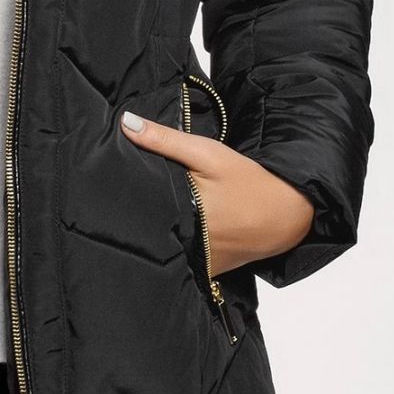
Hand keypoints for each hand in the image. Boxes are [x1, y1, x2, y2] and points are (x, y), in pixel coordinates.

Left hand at [119, 111, 313, 276]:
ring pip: (167, 249)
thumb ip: (166, 140)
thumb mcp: (207, 154)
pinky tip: (172, 238)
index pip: (138, 212)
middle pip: (150, 232)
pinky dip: (178, 251)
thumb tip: (126, 123)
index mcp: (184, 213)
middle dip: (135, 220)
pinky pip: (185, 262)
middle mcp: (190, 242)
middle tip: (116, 206)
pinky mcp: (210, 270)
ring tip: (138, 223)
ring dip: (157, 238)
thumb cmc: (248, 181)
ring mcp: (200, 261)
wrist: (288, 212)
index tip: (105, 196)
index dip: (120, 205)